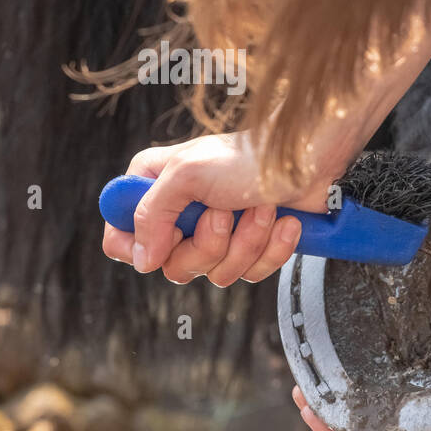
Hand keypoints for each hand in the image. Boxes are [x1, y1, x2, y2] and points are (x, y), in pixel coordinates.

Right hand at [103, 132, 334, 285]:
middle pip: (173, 266)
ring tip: (263, 208)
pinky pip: (251, 273)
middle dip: (210, 243)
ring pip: (217, 273)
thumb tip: (142, 262)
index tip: (173, 232)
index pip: (120, 238)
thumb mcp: (186, 175)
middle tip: (226, 210)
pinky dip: (272, 249)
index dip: (144, 247)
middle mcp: (179, 213)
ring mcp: (216, 233)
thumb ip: (150, 215)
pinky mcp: (251, 246)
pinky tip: (284, 222)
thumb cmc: (249, 157)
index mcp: (152, 188)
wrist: (310, 160)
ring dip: (248, 241)